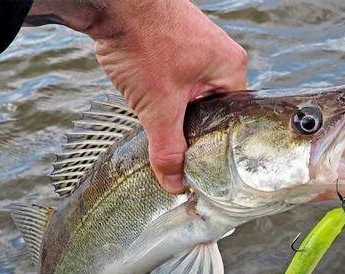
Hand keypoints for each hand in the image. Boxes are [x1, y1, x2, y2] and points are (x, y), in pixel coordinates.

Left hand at [26, 0, 246, 193]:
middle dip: (188, 125)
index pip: (231, 120)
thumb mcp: (160, 107)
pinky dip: (159, 89)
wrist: (113, 1)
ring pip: (189, 94)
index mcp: (231, 68)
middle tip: (172, 140)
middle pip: (210, 108)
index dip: (212, 143)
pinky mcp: (172, 41)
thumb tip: (176, 184)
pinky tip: (145, 92)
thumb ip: (169, 150)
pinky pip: (173, 77)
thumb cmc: (145, 41)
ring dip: (171, 107)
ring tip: (155, 112)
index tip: (197, 161)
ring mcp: (195, 45)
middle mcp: (219, 55)